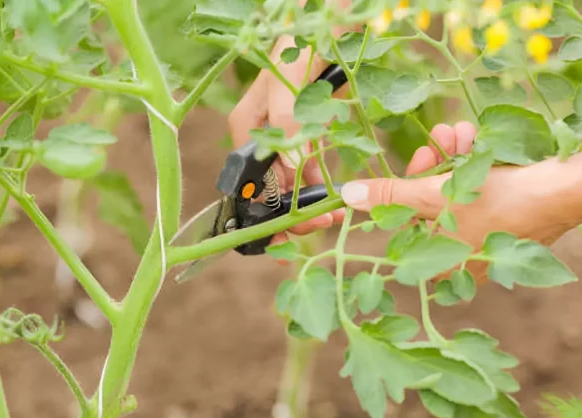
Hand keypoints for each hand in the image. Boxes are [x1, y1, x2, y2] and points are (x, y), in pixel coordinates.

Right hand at [228, 35, 346, 246]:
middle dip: (293, 212)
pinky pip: (307, 167)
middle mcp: (260, 138)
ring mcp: (282, 137)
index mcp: (246, 130)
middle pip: (270, 188)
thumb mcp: (290, 86)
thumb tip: (292, 169)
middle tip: (321, 223)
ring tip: (333, 216)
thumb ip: (288, 126)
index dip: (269, 212)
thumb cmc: (300, 48)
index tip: (290, 231)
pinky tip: (335, 197)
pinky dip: (319, 183)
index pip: (251, 183)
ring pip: (290, 182)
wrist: (324, 22)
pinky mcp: (303, 132)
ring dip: (309, 202)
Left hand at [339, 121, 576, 283]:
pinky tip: (475, 137)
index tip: (408, 166)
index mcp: (442, 264)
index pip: (405, 230)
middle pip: (429, 208)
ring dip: (452, 157)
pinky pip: (477, 189)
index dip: (401, 194)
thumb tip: (346, 196)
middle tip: (436, 140)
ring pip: (454, 193)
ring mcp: (484, 238)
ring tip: (459, 131)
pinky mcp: (504, 216)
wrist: (566, 192)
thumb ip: (390, 196)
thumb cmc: (498, 202)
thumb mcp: (436, 197)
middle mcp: (461, 256)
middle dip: (431, 167)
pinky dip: (474, 163)